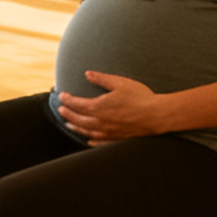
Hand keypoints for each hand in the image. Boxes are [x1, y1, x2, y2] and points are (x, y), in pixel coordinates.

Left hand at [55, 72, 169, 143]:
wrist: (156, 116)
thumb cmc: (139, 97)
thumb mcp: (119, 83)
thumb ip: (101, 79)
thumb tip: (87, 73)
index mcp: (98, 107)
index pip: (76, 104)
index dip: (67, 100)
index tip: (62, 96)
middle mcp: (99, 122)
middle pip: (77, 119)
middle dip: (67, 114)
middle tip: (61, 109)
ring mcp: (107, 133)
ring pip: (86, 131)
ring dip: (75, 127)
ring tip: (68, 124)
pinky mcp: (116, 139)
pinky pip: (99, 142)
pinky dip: (91, 140)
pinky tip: (88, 140)